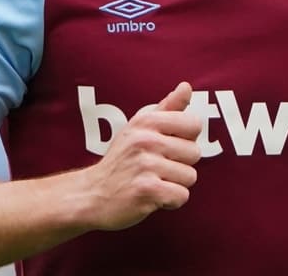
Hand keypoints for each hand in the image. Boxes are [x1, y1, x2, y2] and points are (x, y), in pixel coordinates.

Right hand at [82, 82, 202, 230]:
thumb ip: (168, 107)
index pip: (194, 124)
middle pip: (195, 153)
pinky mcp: (147, 191)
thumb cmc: (122, 158)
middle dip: (181, 165)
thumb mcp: (140, 126)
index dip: (186, 139)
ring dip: (175, 184)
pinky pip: (181, 196)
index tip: (168, 146)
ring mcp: (145, 165)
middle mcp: (146, 140)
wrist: (92, 194)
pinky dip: (171, 201)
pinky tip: (153, 196)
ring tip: (154, 181)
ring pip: (190, 177)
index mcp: (147, 120)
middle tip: (157, 168)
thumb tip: (186, 86)